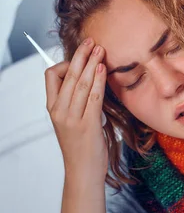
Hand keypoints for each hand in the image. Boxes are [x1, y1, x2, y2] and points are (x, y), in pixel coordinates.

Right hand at [45, 38, 107, 179]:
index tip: (81, 57)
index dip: (65, 62)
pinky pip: (93, 97)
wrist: (83, 172)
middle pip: (67, 75)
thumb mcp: (73, 120)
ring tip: (100, 50)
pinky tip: (103, 69)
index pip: (50, 76)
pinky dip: (98, 80)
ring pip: (80, 83)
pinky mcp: (87, 124)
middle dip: (80, 55)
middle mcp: (59, 111)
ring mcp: (71, 118)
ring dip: (91, 63)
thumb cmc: (82, 146)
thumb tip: (90, 81)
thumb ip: (77, 102)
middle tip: (91, 41)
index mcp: (53, 108)